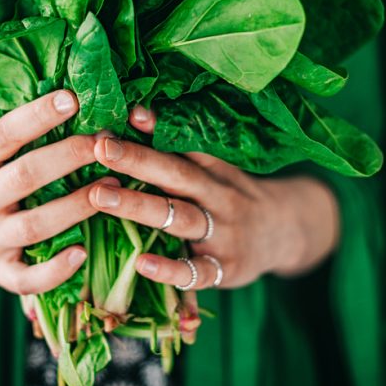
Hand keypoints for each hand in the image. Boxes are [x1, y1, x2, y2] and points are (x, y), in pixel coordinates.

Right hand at [0, 90, 116, 293]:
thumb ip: (1, 130)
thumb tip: (56, 88)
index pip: (3, 134)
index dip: (37, 115)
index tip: (72, 97)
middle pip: (27, 176)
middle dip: (70, 156)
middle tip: (107, 140)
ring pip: (35, 225)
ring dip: (77, 206)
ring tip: (114, 185)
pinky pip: (26, 279)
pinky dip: (54, 271)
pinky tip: (83, 254)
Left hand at [86, 106, 339, 289]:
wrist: (285, 234)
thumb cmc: (232, 197)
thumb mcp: (214, 170)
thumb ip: (177, 149)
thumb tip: (134, 113)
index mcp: (214, 170)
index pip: (184, 146)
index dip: (156, 129)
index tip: (126, 114)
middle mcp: (219, 197)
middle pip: (177, 175)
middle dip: (137, 160)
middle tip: (100, 148)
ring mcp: (223, 234)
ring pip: (180, 218)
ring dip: (139, 206)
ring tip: (99, 195)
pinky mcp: (225, 270)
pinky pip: (196, 272)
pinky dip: (170, 269)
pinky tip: (141, 263)